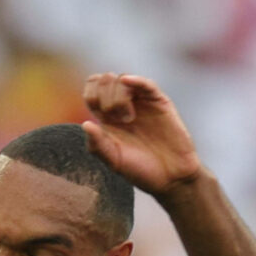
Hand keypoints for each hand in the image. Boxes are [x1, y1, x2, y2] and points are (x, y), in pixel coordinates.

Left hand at [79, 73, 203, 197]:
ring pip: (122, 79)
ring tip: (129, 119)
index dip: (91, 94)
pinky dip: (135, 80)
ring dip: (119, 96)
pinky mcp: (159, 102)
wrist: (170, 176)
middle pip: (105, 80)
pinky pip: (146, 84)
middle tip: (118, 120)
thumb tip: (85, 124)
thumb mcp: (113, 160)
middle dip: (105, 96)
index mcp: (107, 117)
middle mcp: (123, 105)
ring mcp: (141, 102)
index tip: (99, 114)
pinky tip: (128, 81)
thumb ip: (98, 144)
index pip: (92, 90)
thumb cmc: (140, 170)